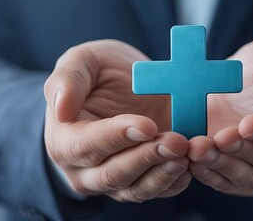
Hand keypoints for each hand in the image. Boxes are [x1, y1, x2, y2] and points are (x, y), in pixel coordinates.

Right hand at [44, 40, 190, 201]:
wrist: (125, 88)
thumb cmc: (100, 74)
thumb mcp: (83, 62)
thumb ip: (68, 79)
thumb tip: (62, 109)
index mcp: (64, 140)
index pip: (85, 146)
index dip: (115, 137)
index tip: (146, 125)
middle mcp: (85, 169)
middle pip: (113, 174)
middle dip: (146, 158)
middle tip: (174, 141)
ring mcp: (114, 181)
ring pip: (136, 189)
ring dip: (163, 173)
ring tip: (185, 154)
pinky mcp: (141, 183)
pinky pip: (157, 191)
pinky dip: (175, 181)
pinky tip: (191, 164)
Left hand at [189, 38, 252, 195]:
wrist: (247, 80)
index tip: (248, 124)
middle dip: (243, 151)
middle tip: (220, 137)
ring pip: (246, 178)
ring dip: (221, 165)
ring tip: (199, 149)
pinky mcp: (239, 177)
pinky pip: (226, 182)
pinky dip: (208, 173)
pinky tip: (191, 160)